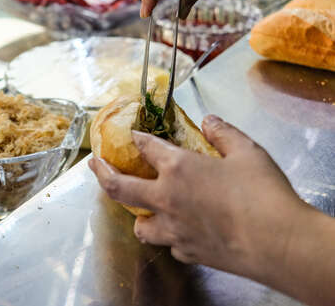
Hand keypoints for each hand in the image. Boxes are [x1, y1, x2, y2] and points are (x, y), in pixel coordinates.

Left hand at [88, 115, 309, 280]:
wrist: (279, 243)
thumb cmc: (263, 194)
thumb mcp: (247, 151)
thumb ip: (224, 133)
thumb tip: (210, 121)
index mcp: (178, 168)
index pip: (146, 147)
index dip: (137, 137)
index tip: (133, 134)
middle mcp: (167, 198)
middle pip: (118, 187)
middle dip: (102, 173)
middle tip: (94, 165)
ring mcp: (174, 229)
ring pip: (140, 225)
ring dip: (136, 215)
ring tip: (140, 208)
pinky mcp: (188, 252)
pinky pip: (169, 244)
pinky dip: (170, 236)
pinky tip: (179, 231)